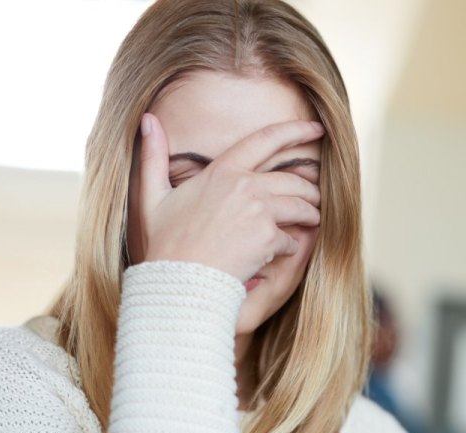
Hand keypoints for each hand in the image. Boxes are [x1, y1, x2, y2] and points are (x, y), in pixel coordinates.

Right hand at [135, 113, 323, 281]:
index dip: (296, 130)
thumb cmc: (165, 243)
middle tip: (316, 197)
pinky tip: (282, 252)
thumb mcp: (152, 196)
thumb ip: (154, 156)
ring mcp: (259, 211)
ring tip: (312, 220)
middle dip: (310, 188)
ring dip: (311, 214)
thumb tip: (148, 118)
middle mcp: (245, 185)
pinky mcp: (268, 238)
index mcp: (222, 170)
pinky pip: (292, 239)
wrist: (178, 281)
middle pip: (294, 179)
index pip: (266, 139)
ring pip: (302, 206)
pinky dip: (290, 247)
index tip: (317, 129)